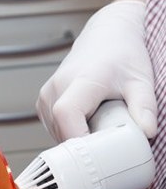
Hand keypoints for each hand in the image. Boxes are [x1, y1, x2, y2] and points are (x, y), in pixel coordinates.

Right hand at [37, 0, 156, 141]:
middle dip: (84, 143)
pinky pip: (53, 129)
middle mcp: (56, 88)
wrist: (105, 37)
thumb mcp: (140, 80)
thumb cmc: (121, 55)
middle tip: (106, 139)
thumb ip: (145, 106)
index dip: (77, 138)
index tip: (95, 151)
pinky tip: (85, 122)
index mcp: (80, 79)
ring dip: (76, 138)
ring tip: (97, 124)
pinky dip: (69, 132)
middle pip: (62, 131)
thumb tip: (146, 134)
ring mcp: (46, 97)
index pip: (66, 114)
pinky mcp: (42, 104)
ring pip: (56, 134)